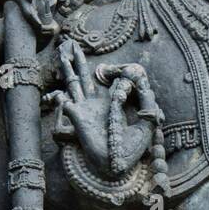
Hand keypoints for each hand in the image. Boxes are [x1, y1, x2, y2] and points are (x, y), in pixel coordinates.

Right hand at [46, 41, 155, 176]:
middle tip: (72, 44)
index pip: (111, 84)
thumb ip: (149, 105)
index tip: (132, 73)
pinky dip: (61, 97)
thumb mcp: (146, 124)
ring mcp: (84, 109)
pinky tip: (59, 93)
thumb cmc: (130, 150)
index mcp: (111, 105)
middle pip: (85, 77)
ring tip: (63, 53)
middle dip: (79, 62)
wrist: (116, 165)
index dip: (120, 77)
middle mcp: (95, 105)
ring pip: (74, 83)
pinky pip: (65, 102)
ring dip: (68, 69)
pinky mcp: (77, 116)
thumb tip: (147, 86)